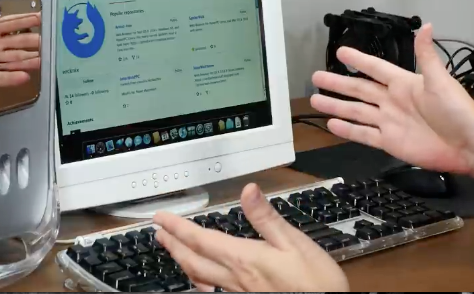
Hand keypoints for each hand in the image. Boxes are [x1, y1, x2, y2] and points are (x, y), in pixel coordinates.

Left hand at [153, 184, 348, 291]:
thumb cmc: (315, 283)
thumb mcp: (295, 243)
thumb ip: (267, 218)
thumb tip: (248, 190)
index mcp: (243, 258)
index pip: (200, 239)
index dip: (177, 227)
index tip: (160, 217)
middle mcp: (235, 277)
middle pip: (193, 260)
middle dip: (173, 244)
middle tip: (159, 232)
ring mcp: (239, 292)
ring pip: (199, 277)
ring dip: (183, 261)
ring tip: (174, 251)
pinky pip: (214, 290)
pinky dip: (200, 280)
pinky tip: (201, 280)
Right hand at [310, 23, 473, 173]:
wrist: (469, 146)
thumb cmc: (458, 111)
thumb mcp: (441, 81)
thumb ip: (427, 56)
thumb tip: (425, 26)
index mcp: (404, 84)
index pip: (376, 68)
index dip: (359, 60)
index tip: (341, 52)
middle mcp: (393, 101)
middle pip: (359, 90)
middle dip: (338, 83)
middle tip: (316, 76)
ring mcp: (389, 122)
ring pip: (356, 111)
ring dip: (336, 105)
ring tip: (316, 100)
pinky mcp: (389, 142)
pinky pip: (363, 134)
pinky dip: (347, 130)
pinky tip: (333, 125)